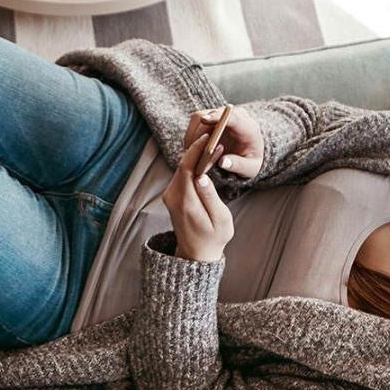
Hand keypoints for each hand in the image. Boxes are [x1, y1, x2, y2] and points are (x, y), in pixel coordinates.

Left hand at [160, 135, 234, 263]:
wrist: (195, 253)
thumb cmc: (213, 237)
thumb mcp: (220, 219)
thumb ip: (211, 198)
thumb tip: (202, 177)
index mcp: (185, 202)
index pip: (187, 168)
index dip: (197, 150)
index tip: (210, 138)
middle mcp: (172, 197)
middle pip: (182, 164)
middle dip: (197, 148)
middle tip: (214, 136)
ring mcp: (169, 196)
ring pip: (180, 168)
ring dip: (194, 155)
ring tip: (212, 144)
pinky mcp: (171, 195)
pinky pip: (181, 174)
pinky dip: (192, 164)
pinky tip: (205, 159)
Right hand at [180, 105, 263, 179]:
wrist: (249, 154)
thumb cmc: (250, 161)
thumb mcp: (250, 168)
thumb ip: (238, 165)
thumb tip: (223, 162)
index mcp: (247, 126)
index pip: (231, 116)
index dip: (217, 117)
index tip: (204, 120)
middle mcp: (234, 115)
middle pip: (211, 116)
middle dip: (199, 134)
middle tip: (191, 153)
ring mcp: (221, 114)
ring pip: (199, 118)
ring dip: (192, 135)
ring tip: (190, 154)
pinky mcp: (210, 117)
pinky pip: (195, 123)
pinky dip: (191, 136)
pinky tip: (192, 150)